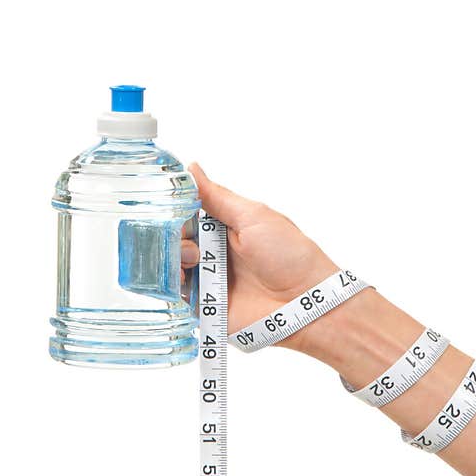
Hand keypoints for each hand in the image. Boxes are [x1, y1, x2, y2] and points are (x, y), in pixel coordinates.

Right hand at [181, 163, 338, 347]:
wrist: (305, 302)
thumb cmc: (290, 255)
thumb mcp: (253, 216)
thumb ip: (217, 197)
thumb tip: (192, 169)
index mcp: (225, 229)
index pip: (187, 216)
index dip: (176, 214)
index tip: (171, 213)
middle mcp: (214, 253)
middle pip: (176, 241)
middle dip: (173, 238)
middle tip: (191, 244)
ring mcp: (209, 279)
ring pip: (173, 266)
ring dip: (173, 260)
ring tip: (192, 262)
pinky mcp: (206, 306)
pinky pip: (178, 295)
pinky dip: (174, 286)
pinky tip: (183, 279)